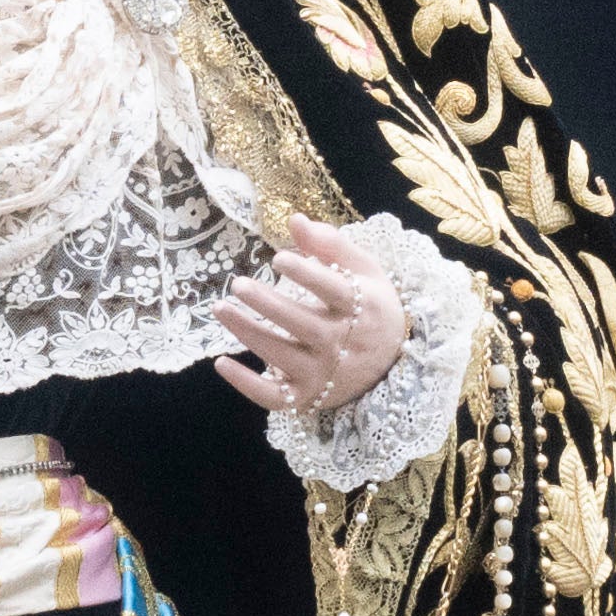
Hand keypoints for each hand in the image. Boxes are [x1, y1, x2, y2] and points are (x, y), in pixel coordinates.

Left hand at [217, 216, 411, 419]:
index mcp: (361, 309)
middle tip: (238, 284)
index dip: (306, 274)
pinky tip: (221, 362)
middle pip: (302, 324)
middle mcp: (341, 344)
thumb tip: (295, 219)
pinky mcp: (305, 396)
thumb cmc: (373, 308)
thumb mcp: (365, 272)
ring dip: (248, 333)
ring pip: (281, 355)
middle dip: (268, 304)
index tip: (278, 259)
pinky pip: (273, 396)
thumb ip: (332, 245)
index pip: (333, 291)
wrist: (394, 364)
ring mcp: (322, 374)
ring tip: (221, 308)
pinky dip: (246, 384)